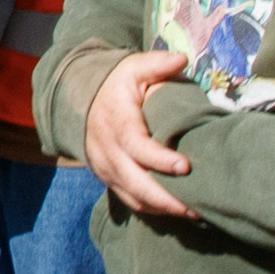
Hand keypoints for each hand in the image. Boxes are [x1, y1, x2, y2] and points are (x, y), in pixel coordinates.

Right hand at [78, 52, 196, 217]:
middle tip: (195, 208)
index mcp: (117, 123)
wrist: (79, 101)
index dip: (160, 160)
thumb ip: (157, 64)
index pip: (137, 146)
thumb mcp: (132, 68)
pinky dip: (152, 209)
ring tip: (193, 213)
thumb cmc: (115, 85)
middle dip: (165, 198)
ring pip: (133, 197)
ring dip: (162, 208)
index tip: (185, 166)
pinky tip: (175, 211)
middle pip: (135, 182)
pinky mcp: (109, 179)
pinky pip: (130, 200)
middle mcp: (109, 151)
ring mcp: (107, 168)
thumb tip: (182, 60)